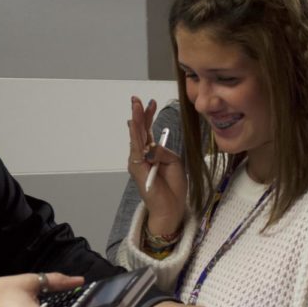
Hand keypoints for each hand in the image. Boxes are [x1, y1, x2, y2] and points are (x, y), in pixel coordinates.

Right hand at [127, 97, 185, 233]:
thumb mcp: (174, 162)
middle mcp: (142, 156)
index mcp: (152, 154)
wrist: (171, 208)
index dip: (149, 116)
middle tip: (136, 99)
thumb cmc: (173, 187)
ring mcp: (137, 162)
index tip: (152, 103)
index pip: (148, 132)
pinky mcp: (137, 168)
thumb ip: (162, 151)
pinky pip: (136, 148)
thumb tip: (152, 146)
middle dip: (138, 114)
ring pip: (136, 136)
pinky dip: (135, 135)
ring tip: (136, 106)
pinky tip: (133, 124)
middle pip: (139, 131)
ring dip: (136, 120)